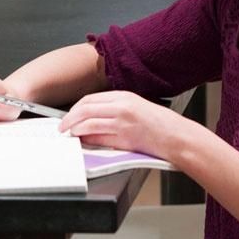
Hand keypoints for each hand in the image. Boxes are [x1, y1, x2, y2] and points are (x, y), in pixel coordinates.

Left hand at [58, 91, 191, 159]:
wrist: (176, 136)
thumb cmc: (159, 124)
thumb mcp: (136, 107)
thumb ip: (115, 109)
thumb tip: (93, 117)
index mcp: (124, 96)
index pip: (91, 99)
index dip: (75, 108)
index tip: (68, 115)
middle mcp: (122, 107)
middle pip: (85, 109)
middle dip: (69, 119)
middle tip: (62, 127)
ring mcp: (123, 123)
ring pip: (89, 123)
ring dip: (75, 130)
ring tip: (70, 135)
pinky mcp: (125, 138)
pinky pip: (99, 138)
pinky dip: (87, 140)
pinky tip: (83, 142)